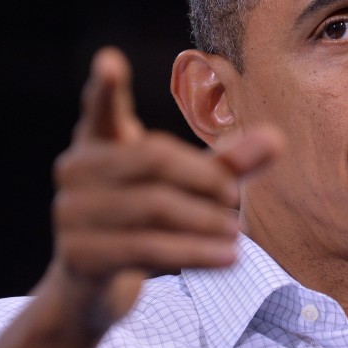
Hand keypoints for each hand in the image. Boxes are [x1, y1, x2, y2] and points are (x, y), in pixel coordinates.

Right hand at [30, 46, 278, 331]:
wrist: (96, 287)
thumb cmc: (147, 222)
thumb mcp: (187, 190)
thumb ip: (228, 163)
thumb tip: (276, 139)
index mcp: (99, 141)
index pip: (101, 109)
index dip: (105, 88)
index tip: (110, 60)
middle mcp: (77, 170)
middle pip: (152, 157)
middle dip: (203, 176)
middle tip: (235, 197)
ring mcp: (71, 213)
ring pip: (154, 206)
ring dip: (205, 220)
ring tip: (237, 231)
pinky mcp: (79, 255)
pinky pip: (147, 248)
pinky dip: (195, 253)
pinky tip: (229, 258)